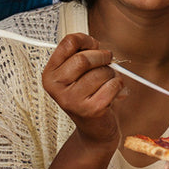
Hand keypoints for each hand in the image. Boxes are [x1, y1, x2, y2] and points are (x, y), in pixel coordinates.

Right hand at [42, 33, 125, 147]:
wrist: (94, 128)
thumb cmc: (88, 95)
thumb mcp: (77, 73)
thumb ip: (80, 53)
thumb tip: (92, 42)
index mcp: (50, 74)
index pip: (67, 43)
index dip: (86, 40)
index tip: (93, 45)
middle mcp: (56, 88)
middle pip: (84, 59)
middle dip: (102, 56)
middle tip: (108, 60)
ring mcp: (72, 100)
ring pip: (101, 72)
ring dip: (111, 73)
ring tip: (107, 82)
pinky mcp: (90, 110)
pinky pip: (112, 85)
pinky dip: (118, 85)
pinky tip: (113, 92)